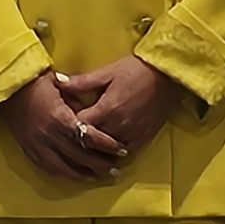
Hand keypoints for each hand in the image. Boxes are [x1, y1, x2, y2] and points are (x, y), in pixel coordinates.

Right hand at [0, 70, 119, 180]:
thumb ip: (79, 101)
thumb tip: (96, 114)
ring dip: (84, 174)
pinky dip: (64, 174)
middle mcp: (50, 136)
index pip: (89, 136)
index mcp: (60, 118)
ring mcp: (39, 146)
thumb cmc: (38, 82)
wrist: (9, 89)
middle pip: (80, 156)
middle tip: (116, 169)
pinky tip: (75, 176)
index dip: (106, 144)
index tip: (120, 149)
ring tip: (99, 176)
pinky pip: (49, 169)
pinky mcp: (30, 151)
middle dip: (100, 164)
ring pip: (65, 168)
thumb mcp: (62, 86)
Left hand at [54, 54, 186, 163]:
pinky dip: (112, 153)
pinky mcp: (142, 139)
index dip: (68, 125)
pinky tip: (106, 150)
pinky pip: (123, 153)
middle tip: (70, 135)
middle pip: (90, 143)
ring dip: (95, 149)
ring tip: (86, 145)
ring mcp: (130, 135)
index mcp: (106, 110)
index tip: (62, 121)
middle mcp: (117, 127)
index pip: (78, 127)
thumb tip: (57, 81)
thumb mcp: (107, 72)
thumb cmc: (135, 69)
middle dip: (79, 140)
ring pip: (106, 152)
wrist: (166, 75)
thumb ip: (82, 81)